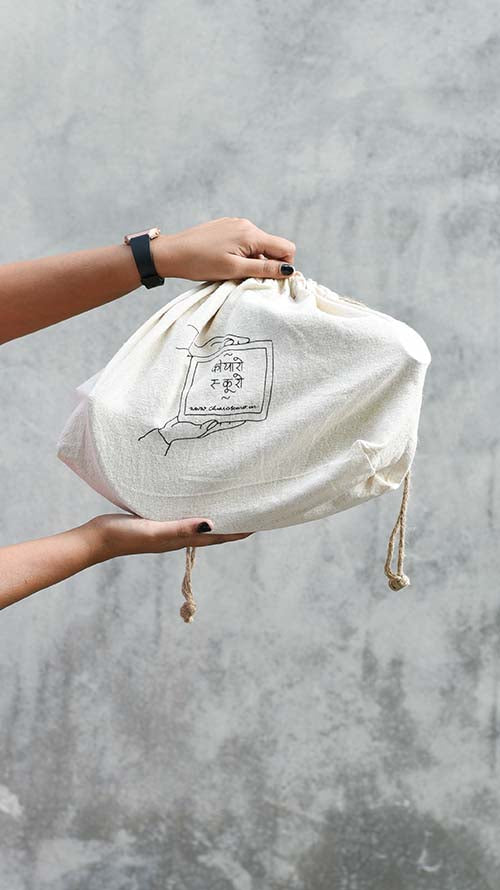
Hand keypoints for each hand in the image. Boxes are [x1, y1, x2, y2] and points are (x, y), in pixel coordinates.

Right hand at [85, 513, 253, 560]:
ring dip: (214, 516)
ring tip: (229, 503)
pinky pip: (181, 515)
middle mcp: (177, 536)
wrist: (95, 539)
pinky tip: (192, 500)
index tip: (259, 522)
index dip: (239, 531)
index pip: (218, 536)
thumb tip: (212, 524)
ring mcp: (166, 529)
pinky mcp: (155, 521)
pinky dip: (193, 510)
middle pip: (212, 531)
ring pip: (197, 523)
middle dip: (232, 522)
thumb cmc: (124, 536)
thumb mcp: (154, 530)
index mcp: (180, 540)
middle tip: (250, 509)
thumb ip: (180, 528)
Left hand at [152, 216, 295, 281]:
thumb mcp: (234, 270)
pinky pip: (244, 242)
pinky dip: (242, 254)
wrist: (171, 253)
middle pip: (273, 246)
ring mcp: (235, 224)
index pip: (286, 248)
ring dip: (253, 260)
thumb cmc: (200, 263)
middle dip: (267, 264)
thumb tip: (288, 270)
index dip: (283, 267)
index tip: (268, 279)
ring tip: (233, 271)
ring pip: (258, 245)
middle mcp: (246, 225)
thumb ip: (263, 269)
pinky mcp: (226, 227)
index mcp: (251, 234)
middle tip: (247, 278)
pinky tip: (225, 262)